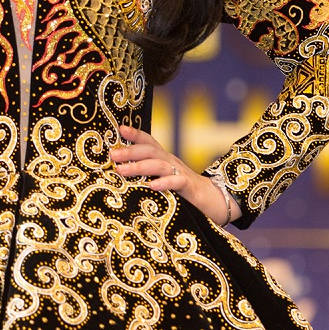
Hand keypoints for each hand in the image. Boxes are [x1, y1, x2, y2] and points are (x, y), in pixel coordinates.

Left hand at [109, 125, 239, 225]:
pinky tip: (153, 185)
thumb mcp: (165, 178)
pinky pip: (178, 182)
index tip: (120, 129)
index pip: (150, 142)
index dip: (136, 135)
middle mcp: (172, 162)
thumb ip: (149, 174)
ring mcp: (182, 173)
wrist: (215, 200)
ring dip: (140, 166)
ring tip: (122, 170)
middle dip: (130, 151)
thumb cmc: (185, 191)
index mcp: (165, 159)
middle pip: (151, 151)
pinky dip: (165, 182)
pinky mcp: (190, 188)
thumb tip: (121, 172)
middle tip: (113, 155)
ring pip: (160, 165)